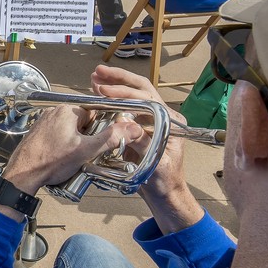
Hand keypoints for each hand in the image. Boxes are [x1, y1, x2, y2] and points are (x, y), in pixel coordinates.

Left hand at [1, 95, 139, 193]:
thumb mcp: (86, 151)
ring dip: (75, 142)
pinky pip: (57, 135)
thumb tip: (132, 128)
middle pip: (82, 122)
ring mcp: (44, 122)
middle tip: (85, 154)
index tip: (98, 143)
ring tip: (72, 159)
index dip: (99, 129)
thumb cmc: (51, 161)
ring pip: (70, 130)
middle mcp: (54, 112)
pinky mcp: (37, 132)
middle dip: (87, 138)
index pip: (94, 113)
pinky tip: (60, 158)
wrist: (22, 175)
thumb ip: (110, 138)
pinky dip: (62, 145)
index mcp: (67, 110)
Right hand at [89, 65, 198, 227]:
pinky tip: (97, 94)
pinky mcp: (139, 127)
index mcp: (171, 122)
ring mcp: (150, 120)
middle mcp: (163, 117)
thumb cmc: (166, 182)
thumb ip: (143, 144)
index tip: (105, 91)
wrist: (165, 195)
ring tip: (95, 78)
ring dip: (114, 86)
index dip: (125, 92)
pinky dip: (111, 100)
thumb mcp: (156, 164)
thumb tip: (126, 126)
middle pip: (141, 89)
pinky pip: (125, 108)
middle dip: (119, 79)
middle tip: (98, 73)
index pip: (147, 98)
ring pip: (132, 95)